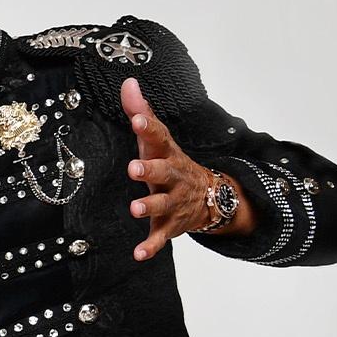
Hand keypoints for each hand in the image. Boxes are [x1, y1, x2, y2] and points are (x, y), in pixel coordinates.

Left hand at [122, 77, 225, 259]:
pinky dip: (150, 247)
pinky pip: (160, 238)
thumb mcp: (158, 140)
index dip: (147, 128)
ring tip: (135, 208)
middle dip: (149, 170)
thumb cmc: (171, 164)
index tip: (136, 120)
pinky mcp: (169, 226)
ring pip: (162, 205)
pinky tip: (138, 254)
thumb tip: (127, 82)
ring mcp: (173, 202)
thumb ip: (141, 113)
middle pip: (163, 171)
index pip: (158, 137)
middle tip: (133, 168)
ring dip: (149, 207)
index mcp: (167, 154)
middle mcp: (172, 178)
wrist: (210, 197)